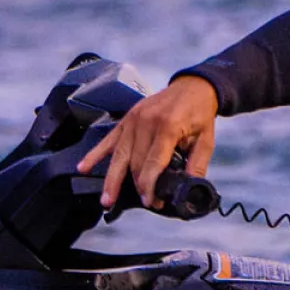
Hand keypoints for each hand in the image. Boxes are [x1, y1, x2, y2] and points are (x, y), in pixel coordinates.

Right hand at [78, 75, 219, 208]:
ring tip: (107, 200)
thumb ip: (197, 165)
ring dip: (112, 180)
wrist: (192, 87)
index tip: (151, 201)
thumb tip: (189, 188)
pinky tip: (83, 168)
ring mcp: (133, 121)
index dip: (150, 185)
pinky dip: (94, 154)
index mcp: (168, 127)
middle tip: (148, 202)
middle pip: (135, 162)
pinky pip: (107, 140)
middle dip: (139, 186)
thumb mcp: (206, 139)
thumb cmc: (200, 114)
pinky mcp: (126, 120)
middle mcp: (146, 123)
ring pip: (118, 156)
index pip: (153, 162)